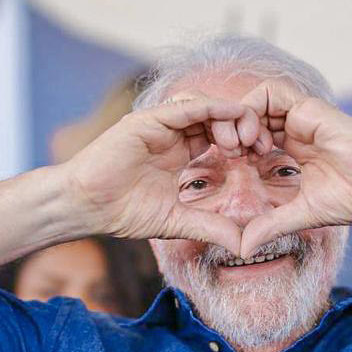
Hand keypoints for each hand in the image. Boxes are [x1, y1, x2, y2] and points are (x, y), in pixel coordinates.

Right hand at [66, 95, 270, 254]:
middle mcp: (174, 134)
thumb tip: (243, 245)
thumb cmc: (123, 213)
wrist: (86, 207)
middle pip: (219, 117)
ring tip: (246, 138)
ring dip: (232, 117)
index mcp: (182, 152)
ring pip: (206, 107)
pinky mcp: (148, 119)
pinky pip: (186, 106)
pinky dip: (211, 107)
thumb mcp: (178, 222)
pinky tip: (231, 114)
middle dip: (245, 127)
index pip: (221, 136)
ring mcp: (161, 124)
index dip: (245, 143)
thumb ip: (210, 227)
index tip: (264, 158)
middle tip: (262, 146)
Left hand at [238, 78, 351, 256]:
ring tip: (239, 148)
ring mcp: (300, 115)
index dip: (235, 146)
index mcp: (294, 147)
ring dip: (238, 121)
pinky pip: (269, 93)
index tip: (231, 167)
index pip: (253, 135)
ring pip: (254, 101)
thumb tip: (243, 247)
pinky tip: (255, 140)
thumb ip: (271, 225)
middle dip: (230, 130)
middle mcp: (295, 127)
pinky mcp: (308, 107)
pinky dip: (252, 110)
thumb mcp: (302, 214)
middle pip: (249, 115)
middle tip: (227, 154)